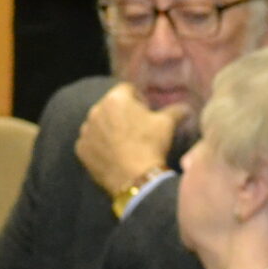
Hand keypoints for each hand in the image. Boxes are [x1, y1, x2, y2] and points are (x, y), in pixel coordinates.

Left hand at [77, 83, 188, 197]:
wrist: (135, 178)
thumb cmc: (151, 145)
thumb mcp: (167, 124)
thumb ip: (176, 110)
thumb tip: (187, 108)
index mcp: (116, 98)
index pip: (127, 90)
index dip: (138, 100)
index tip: (146, 114)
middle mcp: (95, 110)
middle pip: (110, 106)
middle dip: (122, 114)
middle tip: (136, 131)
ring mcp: (86, 130)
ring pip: (98, 124)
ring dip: (108, 129)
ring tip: (124, 145)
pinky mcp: (80, 149)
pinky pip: (90, 142)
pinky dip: (99, 146)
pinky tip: (113, 156)